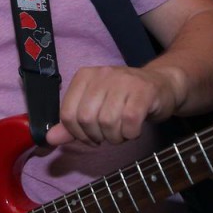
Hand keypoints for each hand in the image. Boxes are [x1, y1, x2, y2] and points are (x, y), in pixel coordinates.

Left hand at [45, 64, 183, 146]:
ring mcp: (124, 81)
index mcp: (85, 76)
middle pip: (86, 119)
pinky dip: (130, 133)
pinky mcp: (144, 92)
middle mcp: (103, 74)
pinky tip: (134, 129)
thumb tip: (49, 138)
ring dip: (115, 136)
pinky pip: (129, 122)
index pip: (67, 113)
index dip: (77, 133)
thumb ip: (72, 124)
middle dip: (97, 136)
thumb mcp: (95, 108)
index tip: (90, 136)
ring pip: (107, 122)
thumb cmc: (125, 99)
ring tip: (122, 131)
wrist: (162, 86)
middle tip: (109, 135)